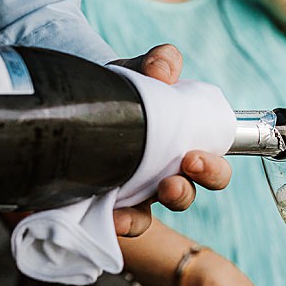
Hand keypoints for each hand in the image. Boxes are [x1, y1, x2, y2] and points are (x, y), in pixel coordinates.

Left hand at [108, 44, 231, 236]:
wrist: (72, 107)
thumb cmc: (119, 92)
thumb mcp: (138, 70)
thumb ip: (159, 62)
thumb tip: (162, 72)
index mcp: (182, 145)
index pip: (212, 165)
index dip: (213, 169)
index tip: (194, 157)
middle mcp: (165, 172)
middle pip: (191, 192)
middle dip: (194, 185)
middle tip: (186, 167)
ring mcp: (137, 190)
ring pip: (160, 209)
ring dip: (171, 198)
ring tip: (163, 189)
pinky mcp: (110, 203)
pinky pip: (124, 221)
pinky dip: (125, 222)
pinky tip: (115, 217)